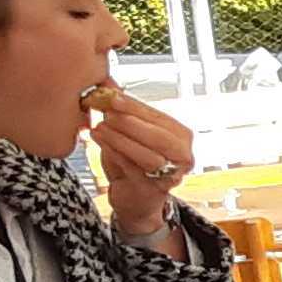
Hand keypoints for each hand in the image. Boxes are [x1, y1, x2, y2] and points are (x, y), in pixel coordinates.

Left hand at [81, 87, 198, 239]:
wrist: (135, 198)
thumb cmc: (135, 163)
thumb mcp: (131, 133)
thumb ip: (124, 110)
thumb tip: (107, 83)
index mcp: (181, 137)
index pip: (159, 118)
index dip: (136, 106)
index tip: (113, 96)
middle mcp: (182, 157)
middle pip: (160, 137)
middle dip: (131, 122)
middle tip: (107, 112)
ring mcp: (169, 175)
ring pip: (148, 155)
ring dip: (121, 139)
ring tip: (99, 127)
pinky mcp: (150, 190)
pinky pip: (132, 168)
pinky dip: (114, 152)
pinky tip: (99, 140)